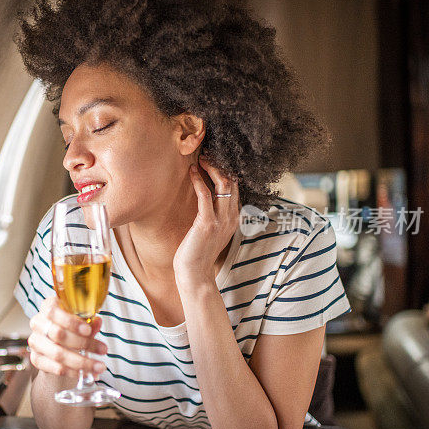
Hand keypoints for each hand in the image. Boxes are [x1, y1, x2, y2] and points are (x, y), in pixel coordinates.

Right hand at [27, 295, 106, 377]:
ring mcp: (35, 342)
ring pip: (58, 353)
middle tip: (103, 350)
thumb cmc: (70, 328)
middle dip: (84, 343)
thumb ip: (88, 322)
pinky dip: (74, 372)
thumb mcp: (80, 321)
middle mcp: (38, 323)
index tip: (88, 330)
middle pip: (58, 334)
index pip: (52, 311)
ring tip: (98, 366)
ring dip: (81, 362)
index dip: (70, 322)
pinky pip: (56, 368)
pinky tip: (86, 373)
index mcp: (48, 307)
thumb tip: (97, 322)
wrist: (59, 346)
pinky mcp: (36, 359)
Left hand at [173, 156, 239, 285]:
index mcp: (234, 218)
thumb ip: (213, 216)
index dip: (226, 171)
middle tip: (207, 153)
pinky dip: (199, 180)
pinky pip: (205, 195)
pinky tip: (192, 172)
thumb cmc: (197, 253)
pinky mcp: (207, 224)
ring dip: (211, 168)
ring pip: (224, 185)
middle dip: (221, 165)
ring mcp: (221, 220)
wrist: (195, 274)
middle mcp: (231, 217)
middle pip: (233, 182)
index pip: (236, 187)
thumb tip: (206, 199)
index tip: (214, 159)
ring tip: (201, 158)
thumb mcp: (210, 231)